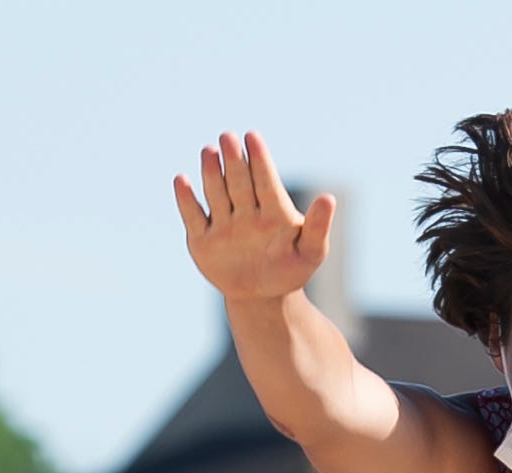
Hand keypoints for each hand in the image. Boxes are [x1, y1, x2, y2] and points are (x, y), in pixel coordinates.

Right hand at [173, 131, 335, 304]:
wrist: (262, 296)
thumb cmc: (290, 269)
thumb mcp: (311, 252)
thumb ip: (318, 227)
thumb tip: (329, 197)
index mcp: (273, 211)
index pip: (266, 181)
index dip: (260, 160)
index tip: (252, 137)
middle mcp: (246, 212)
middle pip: (238, 182)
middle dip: (234, 160)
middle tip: (227, 137)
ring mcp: (223, 224)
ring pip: (216, 194)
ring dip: (211, 173)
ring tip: (209, 152)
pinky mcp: (202, 240)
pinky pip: (193, 217)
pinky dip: (186, 200)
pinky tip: (181, 180)